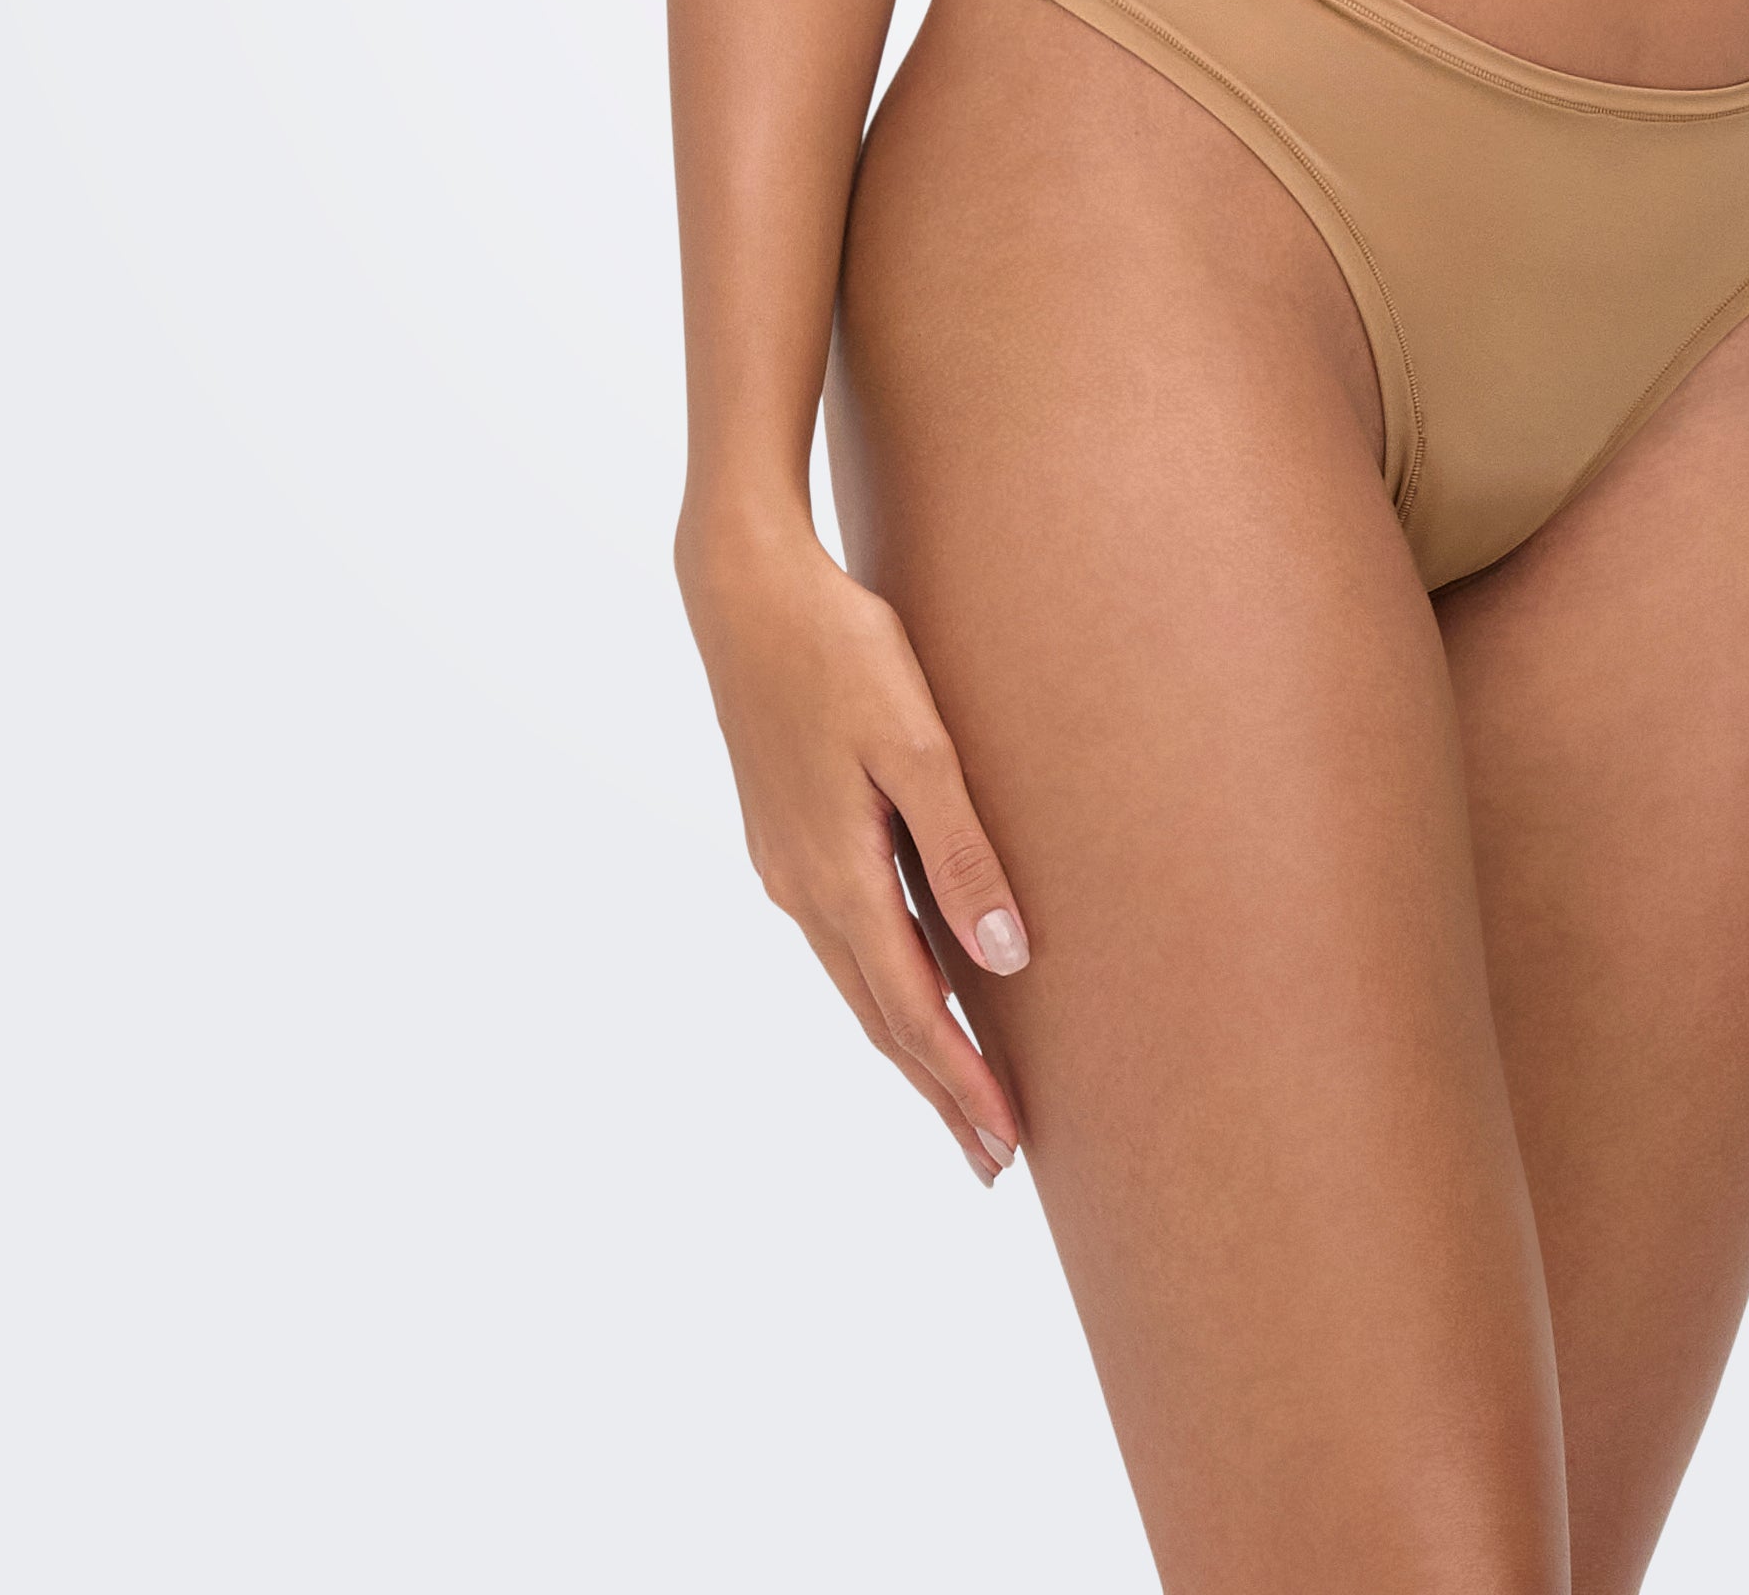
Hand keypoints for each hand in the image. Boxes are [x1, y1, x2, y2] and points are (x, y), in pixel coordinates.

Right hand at [678, 508, 1031, 1186]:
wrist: (742, 587)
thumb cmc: (839, 648)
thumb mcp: (915, 742)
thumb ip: (960, 848)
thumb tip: (1005, 962)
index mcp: (838, 878)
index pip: (913, 1012)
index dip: (961, 1083)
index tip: (1006, 1147)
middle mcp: (802, 889)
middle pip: (880, 1017)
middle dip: (937, 1088)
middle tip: (991, 1160)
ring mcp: (785, 864)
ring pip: (856, 981)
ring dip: (908, 1043)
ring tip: (956, 1091)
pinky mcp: (783, 833)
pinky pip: (841, 937)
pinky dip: (881, 984)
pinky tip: (906, 983)